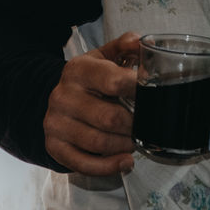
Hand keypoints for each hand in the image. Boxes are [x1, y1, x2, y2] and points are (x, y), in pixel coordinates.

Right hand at [43, 31, 140, 175]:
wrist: (58, 98)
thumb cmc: (91, 77)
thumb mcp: (105, 56)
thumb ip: (125, 46)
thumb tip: (143, 43)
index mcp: (78, 69)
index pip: (113, 81)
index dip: (139, 91)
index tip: (155, 97)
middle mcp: (62, 96)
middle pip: (109, 118)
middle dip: (135, 125)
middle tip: (148, 126)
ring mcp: (55, 123)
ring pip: (98, 143)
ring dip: (124, 146)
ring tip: (137, 141)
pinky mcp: (53, 146)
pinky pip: (83, 163)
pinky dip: (108, 167)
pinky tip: (125, 162)